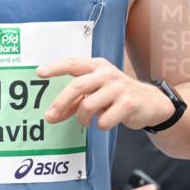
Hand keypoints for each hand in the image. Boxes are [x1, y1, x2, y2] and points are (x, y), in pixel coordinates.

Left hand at [37, 58, 175, 130]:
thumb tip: (51, 117)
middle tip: (50, 117)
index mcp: (97, 67)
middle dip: (60, 103)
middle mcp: (107, 74)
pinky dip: (100, 125)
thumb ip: (73, 103)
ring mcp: (119, 87)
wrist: (150, 103)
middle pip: (77, 87)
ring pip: (87, 106)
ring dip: (82, 118)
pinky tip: (107, 121)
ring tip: (87, 121)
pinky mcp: (129, 103)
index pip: (73, 63)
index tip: (39, 72)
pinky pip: (103, 120)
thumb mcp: (95, 95)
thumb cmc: (116, 97)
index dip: (55, 67)